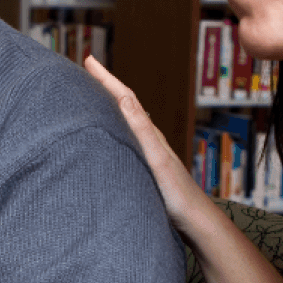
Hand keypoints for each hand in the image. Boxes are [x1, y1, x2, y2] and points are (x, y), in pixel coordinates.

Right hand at [84, 56, 208, 227]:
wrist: (196, 222)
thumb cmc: (177, 195)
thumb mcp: (157, 159)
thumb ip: (141, 129)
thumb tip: (123, 96)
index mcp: (150, 133)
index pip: (125, 97)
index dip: (106, 78)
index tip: (88, 60)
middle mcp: (149, 139)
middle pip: (124, 104)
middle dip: (105, 85)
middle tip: (86, 69)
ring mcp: (148, 153)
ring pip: (125, 121)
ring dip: (108, 105)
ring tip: (91, 95)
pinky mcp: (146, 167)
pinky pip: (125, 138)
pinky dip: (113, 127)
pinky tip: (108, 135)